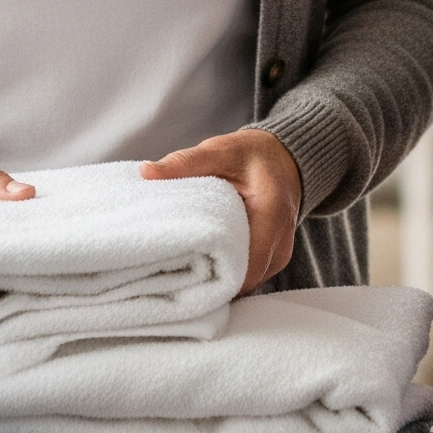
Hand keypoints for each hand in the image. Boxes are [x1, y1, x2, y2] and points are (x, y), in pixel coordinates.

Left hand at [143, 128, 302, 292]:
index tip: (180, 272)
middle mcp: (280, 240)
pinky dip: (228, 274)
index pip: (246, 263)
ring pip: (247, 282)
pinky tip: (205, 265)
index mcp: (271, 212)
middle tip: (173, 273)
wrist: (285, 160)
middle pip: (244, 279)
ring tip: (186, 270)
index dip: (215, 277)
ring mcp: (279, 254)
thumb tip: (146, 172)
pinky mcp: (273, 260)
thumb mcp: (220, 150)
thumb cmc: (252, 155)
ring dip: (220, 281)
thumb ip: (186, 162)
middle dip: (211, 282)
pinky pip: (249, 276)